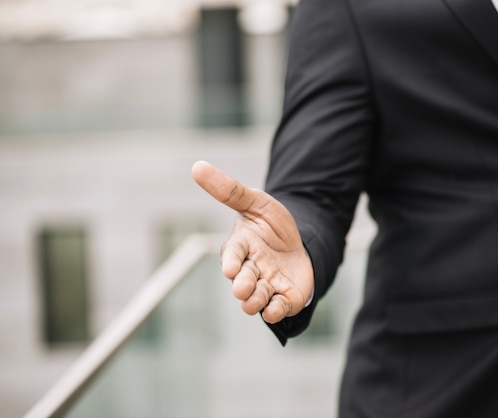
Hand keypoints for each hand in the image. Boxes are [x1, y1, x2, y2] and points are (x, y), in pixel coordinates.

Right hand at [191, 161, 313, 323]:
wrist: (300, 244)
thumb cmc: (271, 224)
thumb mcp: (256, 202)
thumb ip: (230, 190)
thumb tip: (197, 166)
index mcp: (241, 246)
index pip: (232, 254)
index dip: (231, 262)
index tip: (231, 268)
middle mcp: (251, 269)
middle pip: (242, 281)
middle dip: (242, 285)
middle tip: (243, 286)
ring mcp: (267, 285)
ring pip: (256, 299)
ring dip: (255, 300)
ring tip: (256, 298)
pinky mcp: (284, 298)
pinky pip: (277, 310)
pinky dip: (274, 312)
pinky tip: (275, 308)